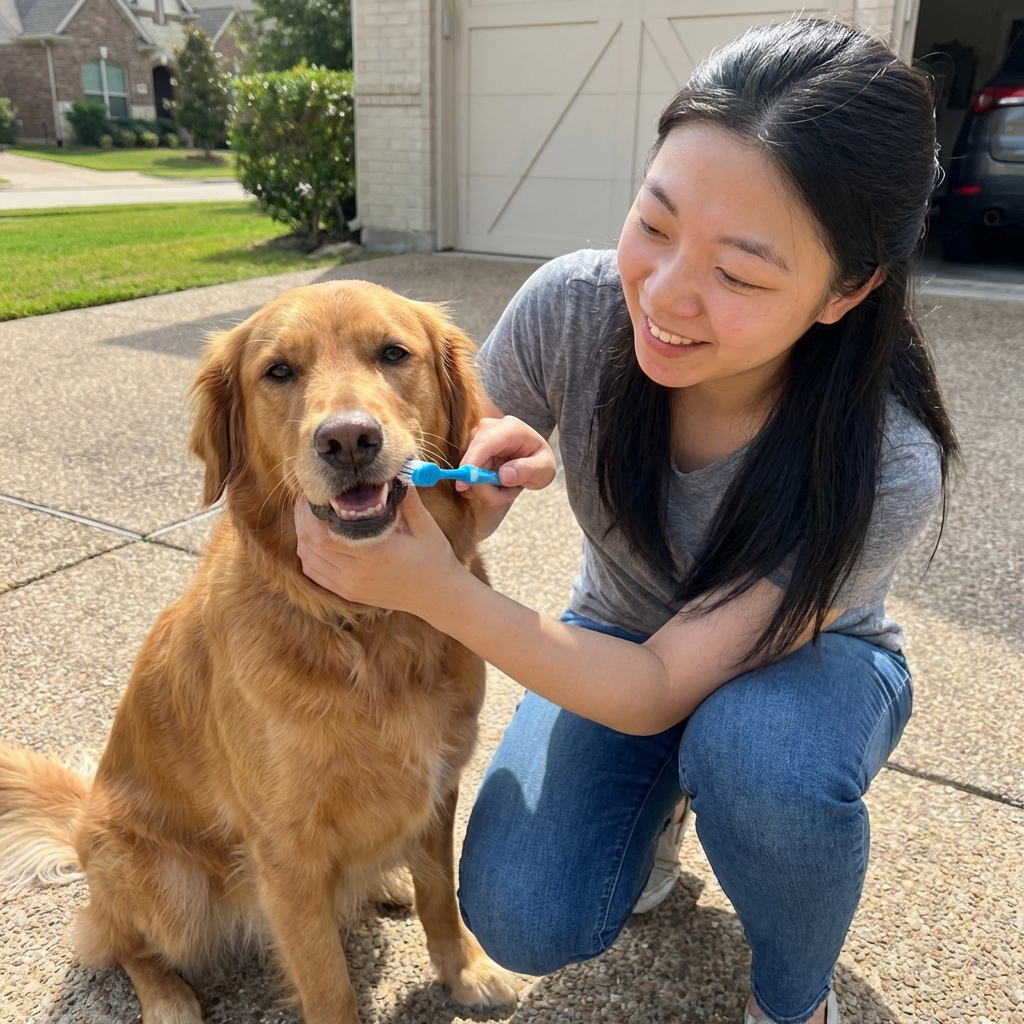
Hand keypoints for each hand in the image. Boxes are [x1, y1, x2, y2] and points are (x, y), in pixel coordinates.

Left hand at [293, 488, 464, 615]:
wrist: (439, 595)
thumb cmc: (434, 558)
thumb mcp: (425, 525)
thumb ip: (407, 499)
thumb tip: (394, 470)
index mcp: (374, 553)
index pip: (325, 533)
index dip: (311, 511)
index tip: (315, 493)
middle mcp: (357, 572)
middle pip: (311, 543)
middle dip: (302, 518)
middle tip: (306, 500)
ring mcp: (350, 585)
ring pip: (308, 559)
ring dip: (302, 536)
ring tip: (307, 516)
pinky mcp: (349, 593)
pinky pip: (315, 574)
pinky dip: (308, 556)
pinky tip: (312, 541)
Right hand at [457, 416, 555, 506]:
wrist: (531, 454)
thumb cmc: (539, 460)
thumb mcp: (545, 469)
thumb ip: (528, 471)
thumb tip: (504, 475)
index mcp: (508, 429)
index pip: (483, 444)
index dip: (471, 464)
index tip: (462, 485)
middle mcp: (486, 430)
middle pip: (472, 464)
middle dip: (489, 488)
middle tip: (513, 491)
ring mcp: (475, 441)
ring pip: (469, 476)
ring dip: (490, 490)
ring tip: (511, 485)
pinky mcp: (469, 453)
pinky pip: (469, 480)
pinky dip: (485, 489)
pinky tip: (500, 483)